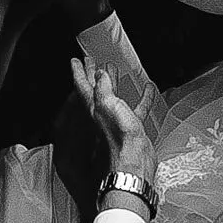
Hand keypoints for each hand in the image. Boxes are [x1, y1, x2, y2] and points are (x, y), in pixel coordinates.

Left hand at [72, 55, 154, 181]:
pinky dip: (140, 98)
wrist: (134, 161)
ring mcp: (116, 121)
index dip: (78, 72)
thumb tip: (99, 75)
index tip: (76, 61)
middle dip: (92, 75)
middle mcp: (102, 114)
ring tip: (114, 71)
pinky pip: (135, 108)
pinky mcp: (131, 127)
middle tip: (92, 62)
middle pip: (95, 90)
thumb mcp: (108, 105)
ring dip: (112, 83)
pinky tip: (146, 91)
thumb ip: (102, 89)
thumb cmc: (119, 139)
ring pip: (113, 97)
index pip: (82, 86)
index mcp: (94, 108)